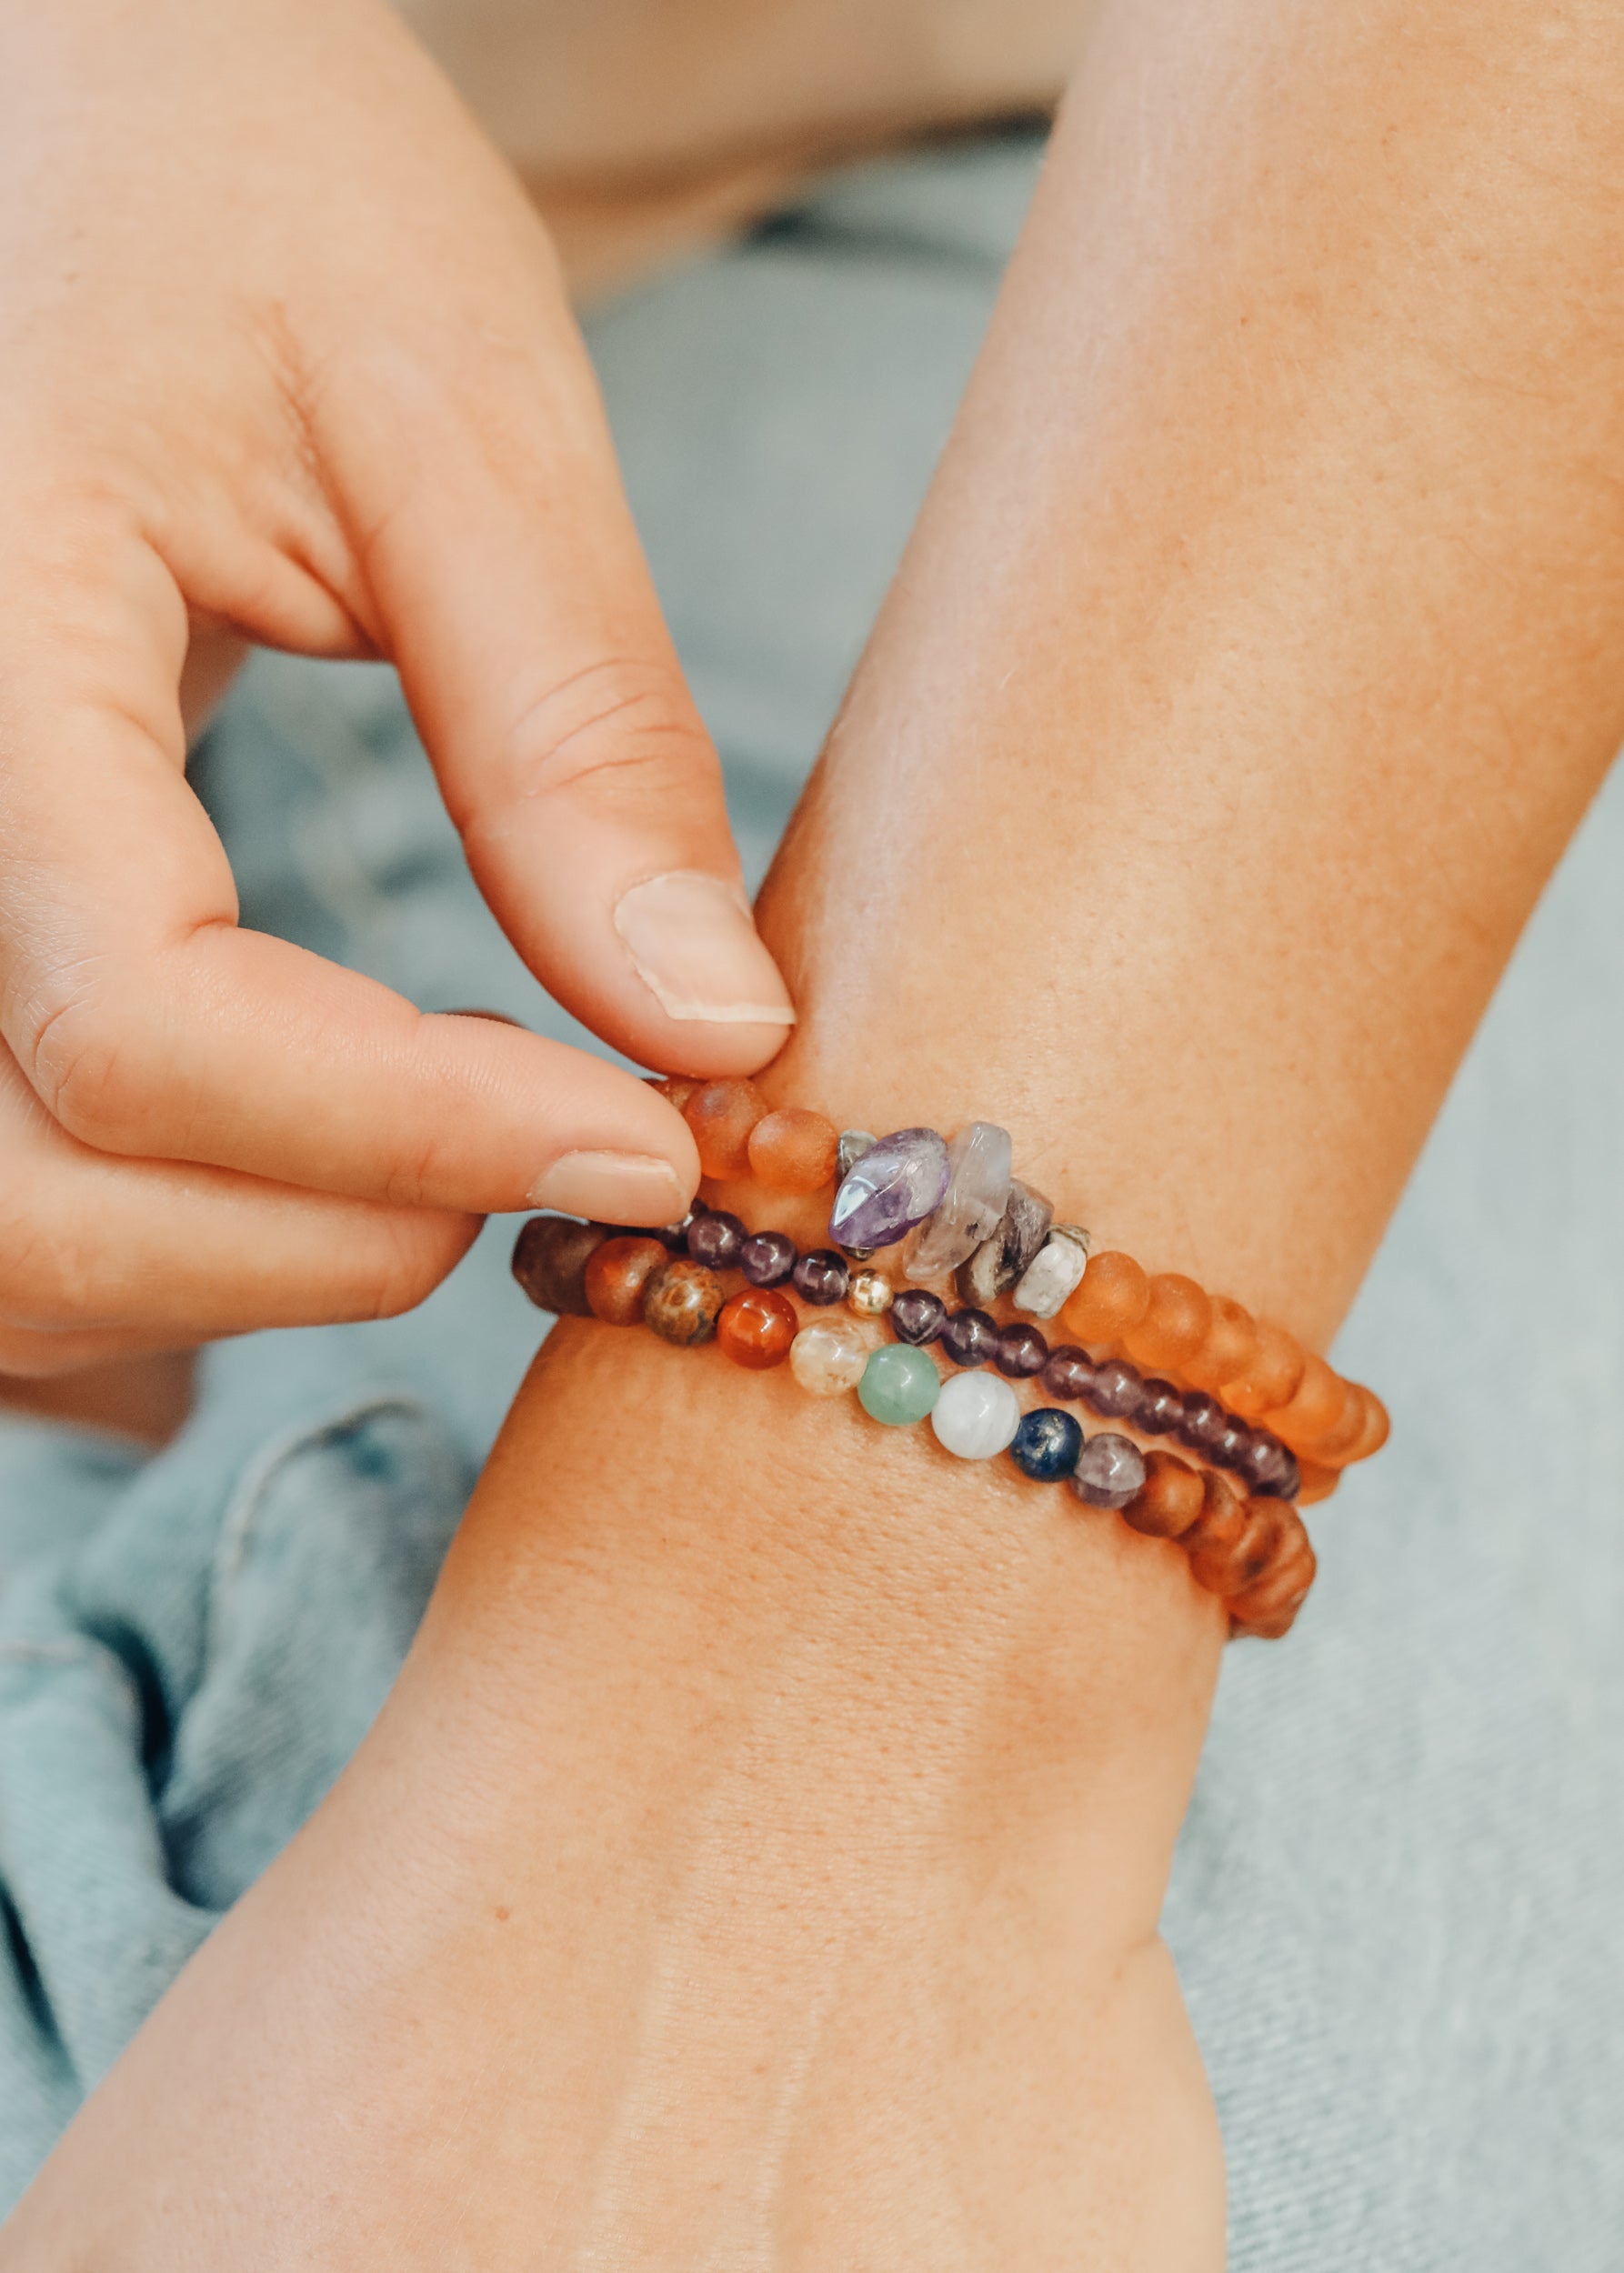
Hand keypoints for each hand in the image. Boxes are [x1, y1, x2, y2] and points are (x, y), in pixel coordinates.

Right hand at [0, 0, 791, 1375]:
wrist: (77, 85)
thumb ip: (570, 727)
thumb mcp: (448, 404)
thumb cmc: (243, 171)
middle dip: (323, 1235)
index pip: (142, 1020)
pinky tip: (292, 1188)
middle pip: (30, 1182)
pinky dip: (133, 1236)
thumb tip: (705, 1028)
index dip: (408, 1129)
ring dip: (222, 1268)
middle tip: (571, 1154)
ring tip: (443, 1165)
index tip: (649, 1136)